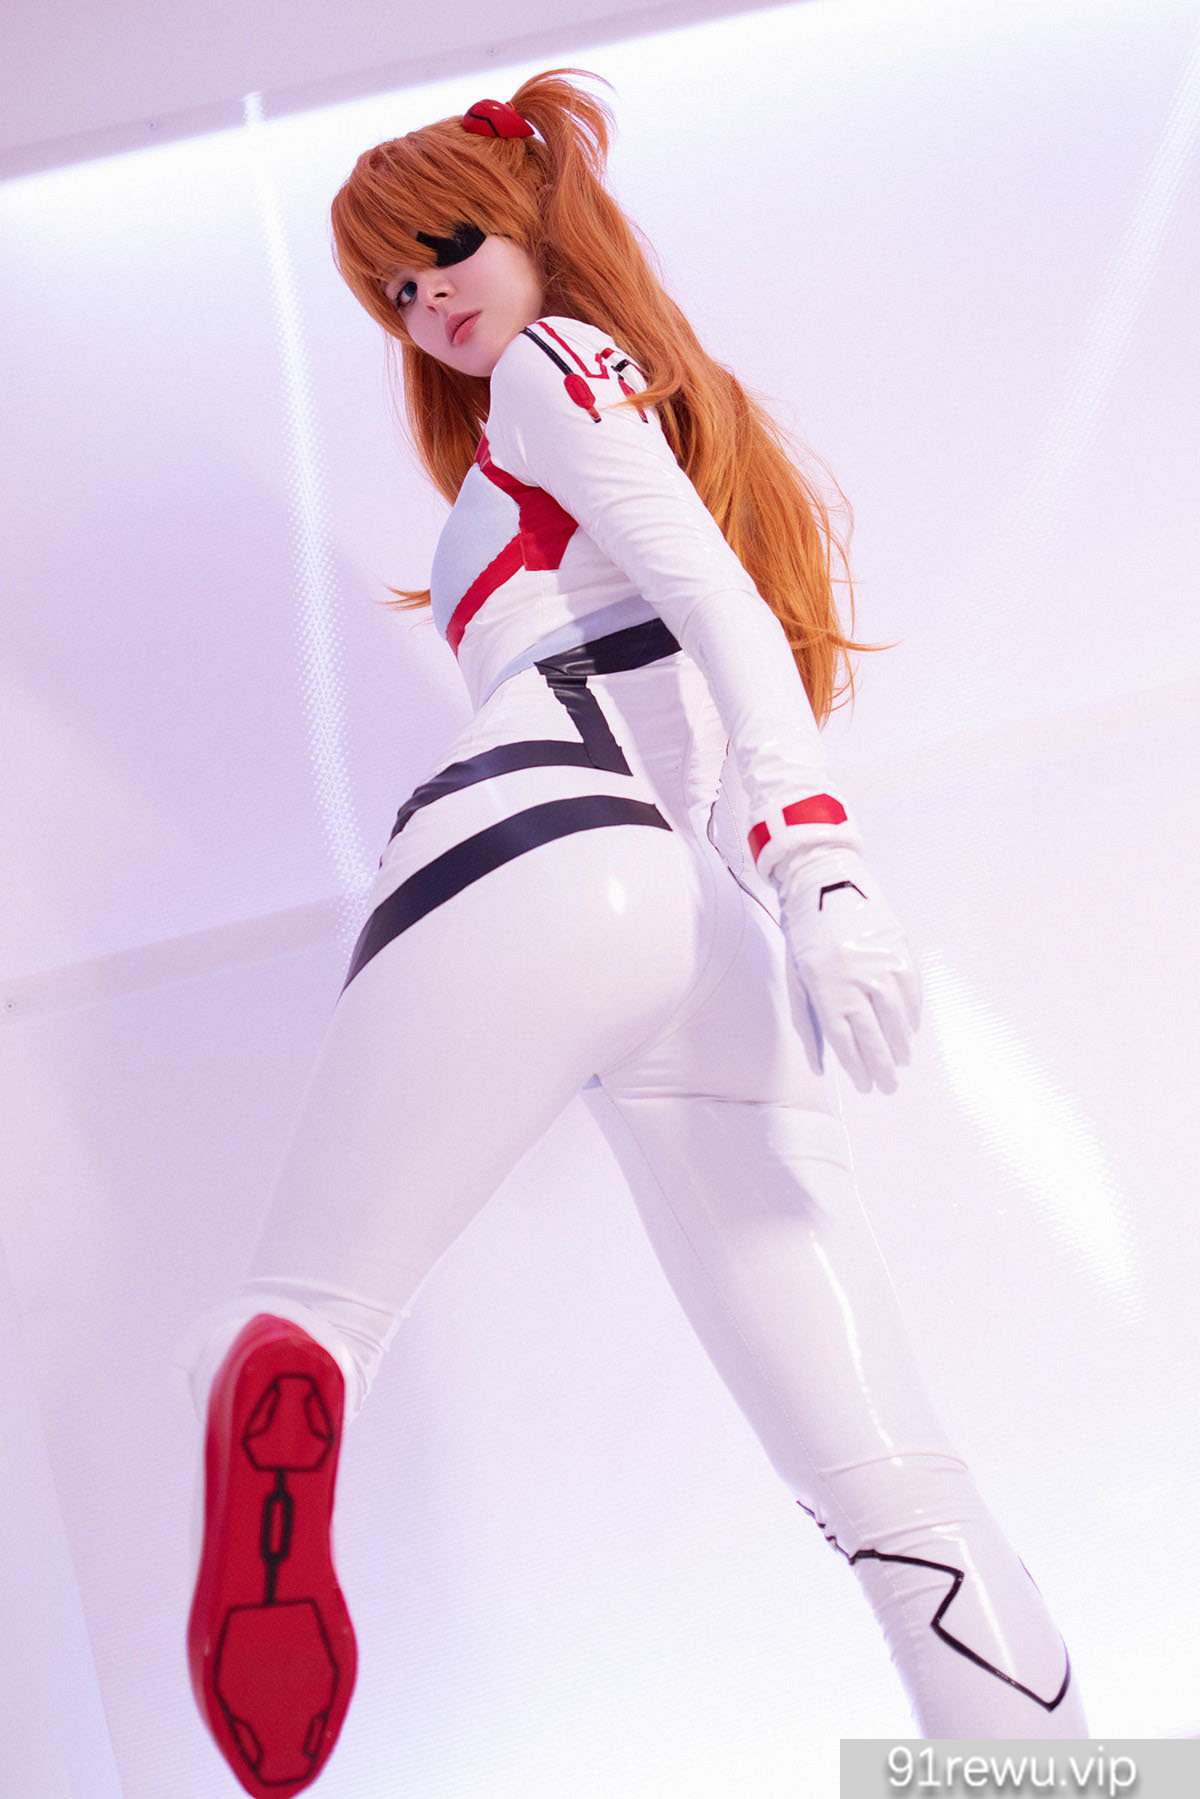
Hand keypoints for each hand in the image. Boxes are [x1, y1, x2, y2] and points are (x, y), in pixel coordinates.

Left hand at [770, 845, 921, 1094]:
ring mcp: (880, 967)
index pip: (846, 1042)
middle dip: (882, 1067)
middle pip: (874, 1037)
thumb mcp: (797, 978)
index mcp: (826, 991)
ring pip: (896, 1018)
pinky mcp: (899, 952)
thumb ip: (807, 1021)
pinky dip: (912, 1014)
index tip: (865, 1086)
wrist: (826, 886)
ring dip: (901, 1045)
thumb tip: (819, 1064)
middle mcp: (855, 983)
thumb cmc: (806, 936)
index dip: (857, 1068)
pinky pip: (911, 992)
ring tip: (902, 1061)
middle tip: (888, 1086)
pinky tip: (910, 1030)